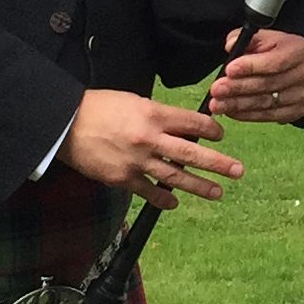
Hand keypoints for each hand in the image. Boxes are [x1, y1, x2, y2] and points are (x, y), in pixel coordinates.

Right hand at [61, 89, 237, 209]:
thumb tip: (182, 126)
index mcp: (153, 114)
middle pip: (191, 153)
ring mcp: (136, 161)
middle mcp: (148, 138)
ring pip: (175, 176)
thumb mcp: (134, 101)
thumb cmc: (99, 107)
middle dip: (218, 163)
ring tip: (217, 192)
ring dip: (199, 186)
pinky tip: (176, 202)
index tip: (220, 136)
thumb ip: (159, 114)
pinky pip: (149, 191)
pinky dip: (164, 198)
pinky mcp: (122, 178)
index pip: (192, 123)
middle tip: (238, 170)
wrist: (65, 123)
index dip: (211, 130)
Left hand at [206, 28, 303, 124]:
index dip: (251, 66)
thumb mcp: (262, 38)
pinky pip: (267, 116)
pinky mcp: (296, 111)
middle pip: (269, 84)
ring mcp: (303, 94)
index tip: (229, 70)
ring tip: (218, 103)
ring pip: (266, 103)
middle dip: (239, 87)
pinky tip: (231, 111)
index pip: (276, 61)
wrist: (293, 67)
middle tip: (217, 89)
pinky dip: (246, 115)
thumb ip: (246, 39)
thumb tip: (231, 46)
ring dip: (238, 104)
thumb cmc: (274, 50)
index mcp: (300, 49)